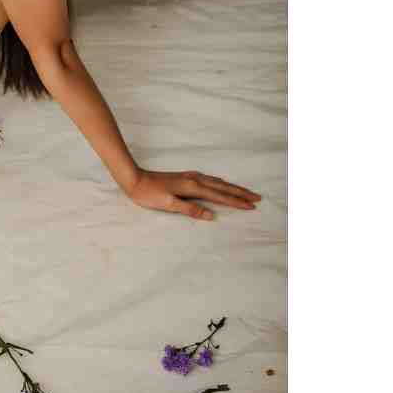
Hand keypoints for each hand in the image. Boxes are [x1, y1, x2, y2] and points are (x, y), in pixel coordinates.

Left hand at [123, 167, 261, 221]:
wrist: (134, 179)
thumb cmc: (149, 194)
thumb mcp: (168, 204)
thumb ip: (190, 210)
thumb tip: (212, 215)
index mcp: (192, 187)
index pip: (220, 196)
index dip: (236, 202)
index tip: (252, 206)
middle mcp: (194, 179)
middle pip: (223, 186)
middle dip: (240, 193)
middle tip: (257, 198)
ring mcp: (190, 177)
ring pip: (217, 182)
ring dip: (232, 187)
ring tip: (245, 192)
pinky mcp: (185, 177)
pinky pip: (210, 180)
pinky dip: (220, 183)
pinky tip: (220, 184)